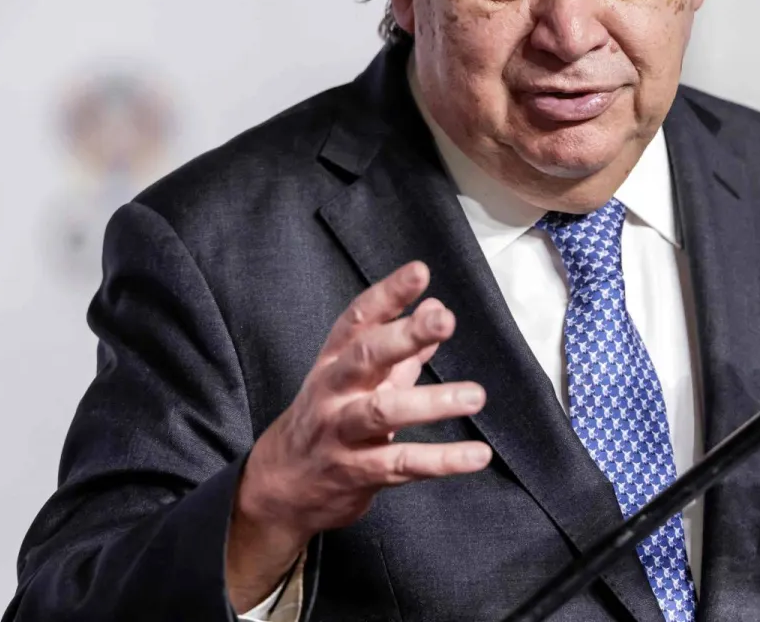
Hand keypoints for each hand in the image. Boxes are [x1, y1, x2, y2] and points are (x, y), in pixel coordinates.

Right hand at [225, 261, 491, 610]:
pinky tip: (477, 455)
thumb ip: (402, 348)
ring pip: (383, 412)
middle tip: (444, 320)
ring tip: (475, 395)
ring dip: (431, 403)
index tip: (419, 272)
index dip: (388, 294)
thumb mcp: (360, 379)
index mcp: (335, 362)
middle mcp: (334, 392)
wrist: (282, 487)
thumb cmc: (331, 420)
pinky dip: (442, 461)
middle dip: (404, 336)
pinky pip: (402, 465)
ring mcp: (342, 433)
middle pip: (365, 357)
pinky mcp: (357, 472)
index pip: (358, 319)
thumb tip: (437, 308)